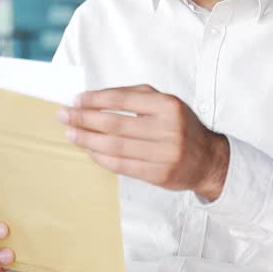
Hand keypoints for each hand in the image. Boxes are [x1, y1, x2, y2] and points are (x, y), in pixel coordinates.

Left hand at [58, 85, 230, 200]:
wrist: (208, 159)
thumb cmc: (179, 126)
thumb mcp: (165, 103)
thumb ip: (134, 97)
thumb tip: (94, 99)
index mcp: (168, 105)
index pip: (123, 100)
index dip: (95, 100)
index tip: (76, 100)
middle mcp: (168, 129)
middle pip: (115, 124)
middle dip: (84, 119)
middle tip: (64, 116)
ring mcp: (164, 154)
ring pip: (115, 147)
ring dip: (88, 140)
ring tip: (72, 134)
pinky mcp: (159, 174)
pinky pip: (122, 166)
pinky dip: (101, 158)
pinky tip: (89, 151)